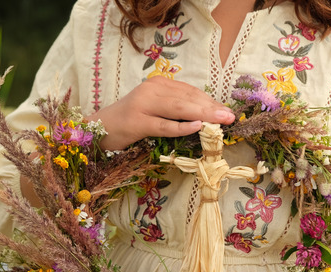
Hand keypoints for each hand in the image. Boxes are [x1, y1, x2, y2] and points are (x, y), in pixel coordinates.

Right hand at [85, 76, 234, 150]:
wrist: (99, 128)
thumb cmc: (128, 121)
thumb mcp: (154, 109)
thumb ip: (174, 109)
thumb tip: (204, 116)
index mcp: (158, 85)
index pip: (189, 92)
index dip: (210, 101)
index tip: (227, 110)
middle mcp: (151, 90)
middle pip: (187, 98)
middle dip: (211, 107)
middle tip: (230, 116)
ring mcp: (143, 105)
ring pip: (179, 109)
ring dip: (202, 115)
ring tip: (221, 120)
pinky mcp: (137, 122)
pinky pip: (163, 125)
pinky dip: (181, 126)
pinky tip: (197, 126)